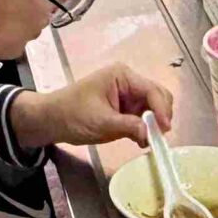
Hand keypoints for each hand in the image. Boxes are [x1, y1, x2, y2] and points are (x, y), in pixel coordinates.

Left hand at [14, 62, 174, 149]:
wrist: (52, 120)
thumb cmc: (73, 115)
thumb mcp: (101, 122)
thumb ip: (128, 126)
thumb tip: (150, 134)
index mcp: (122, 76)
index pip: (152, 90)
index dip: (161, 110)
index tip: (165, 130)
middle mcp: (128, 82)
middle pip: (157, 96)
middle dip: (161, 116)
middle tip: (159, 137)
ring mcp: (127, 94)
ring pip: (153, 108)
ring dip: (154, 124)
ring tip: (149, 141)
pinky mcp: (124, 108)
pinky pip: (143, 116)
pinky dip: (146, 128)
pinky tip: (142, 140)